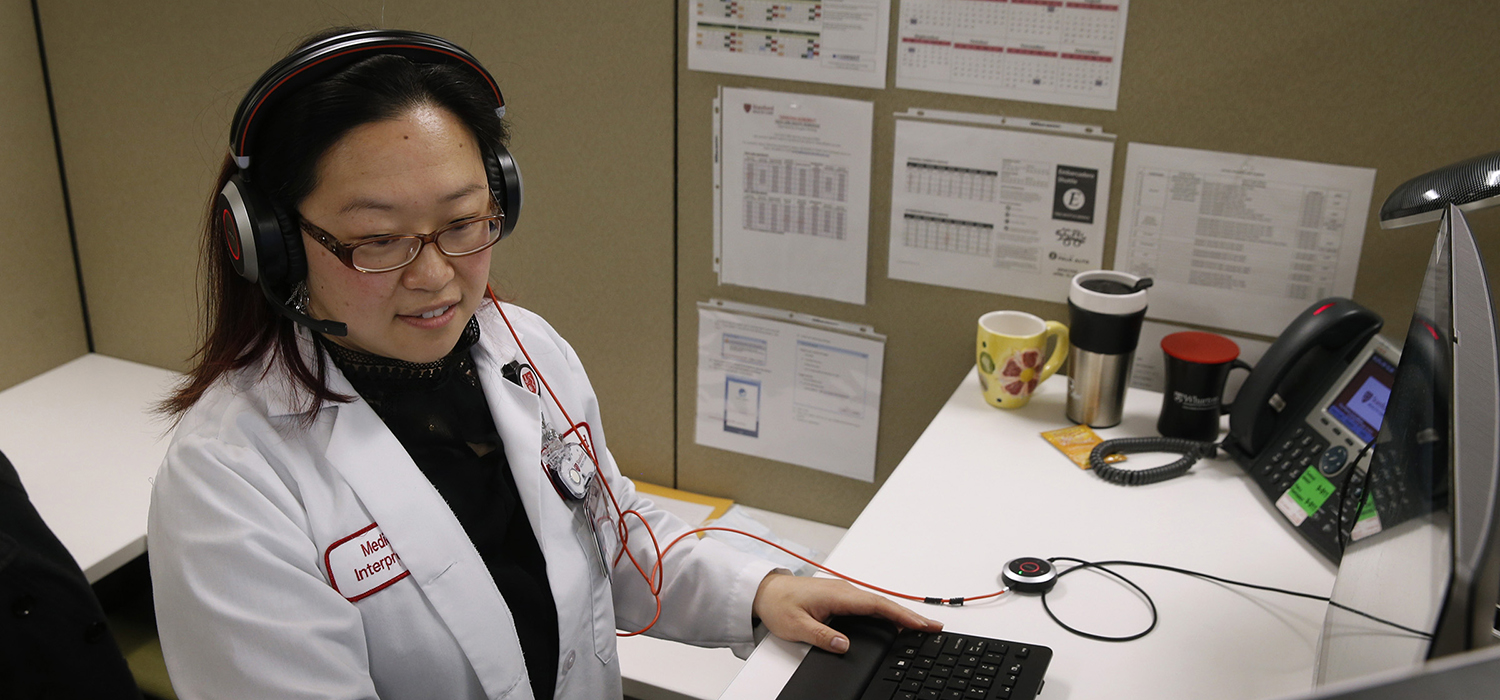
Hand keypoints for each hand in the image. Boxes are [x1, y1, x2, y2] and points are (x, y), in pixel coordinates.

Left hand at [751, 572, 943, 653]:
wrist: (765, 591)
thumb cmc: (778, 604)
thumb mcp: (796, 626)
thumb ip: (822, 636)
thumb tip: (844, 645)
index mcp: (838, 595)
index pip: (877, 605)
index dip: (902, 615)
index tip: (921, 624)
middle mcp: (844, 590)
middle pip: (885, 604)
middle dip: (910, 616)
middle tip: (934, 628)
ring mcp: (844, 592)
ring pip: (879, 604)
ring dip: (900, 614)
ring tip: (921, 627)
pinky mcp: (841, 597)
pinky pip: (870, 604)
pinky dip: (887, 612)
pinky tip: (894, 622)